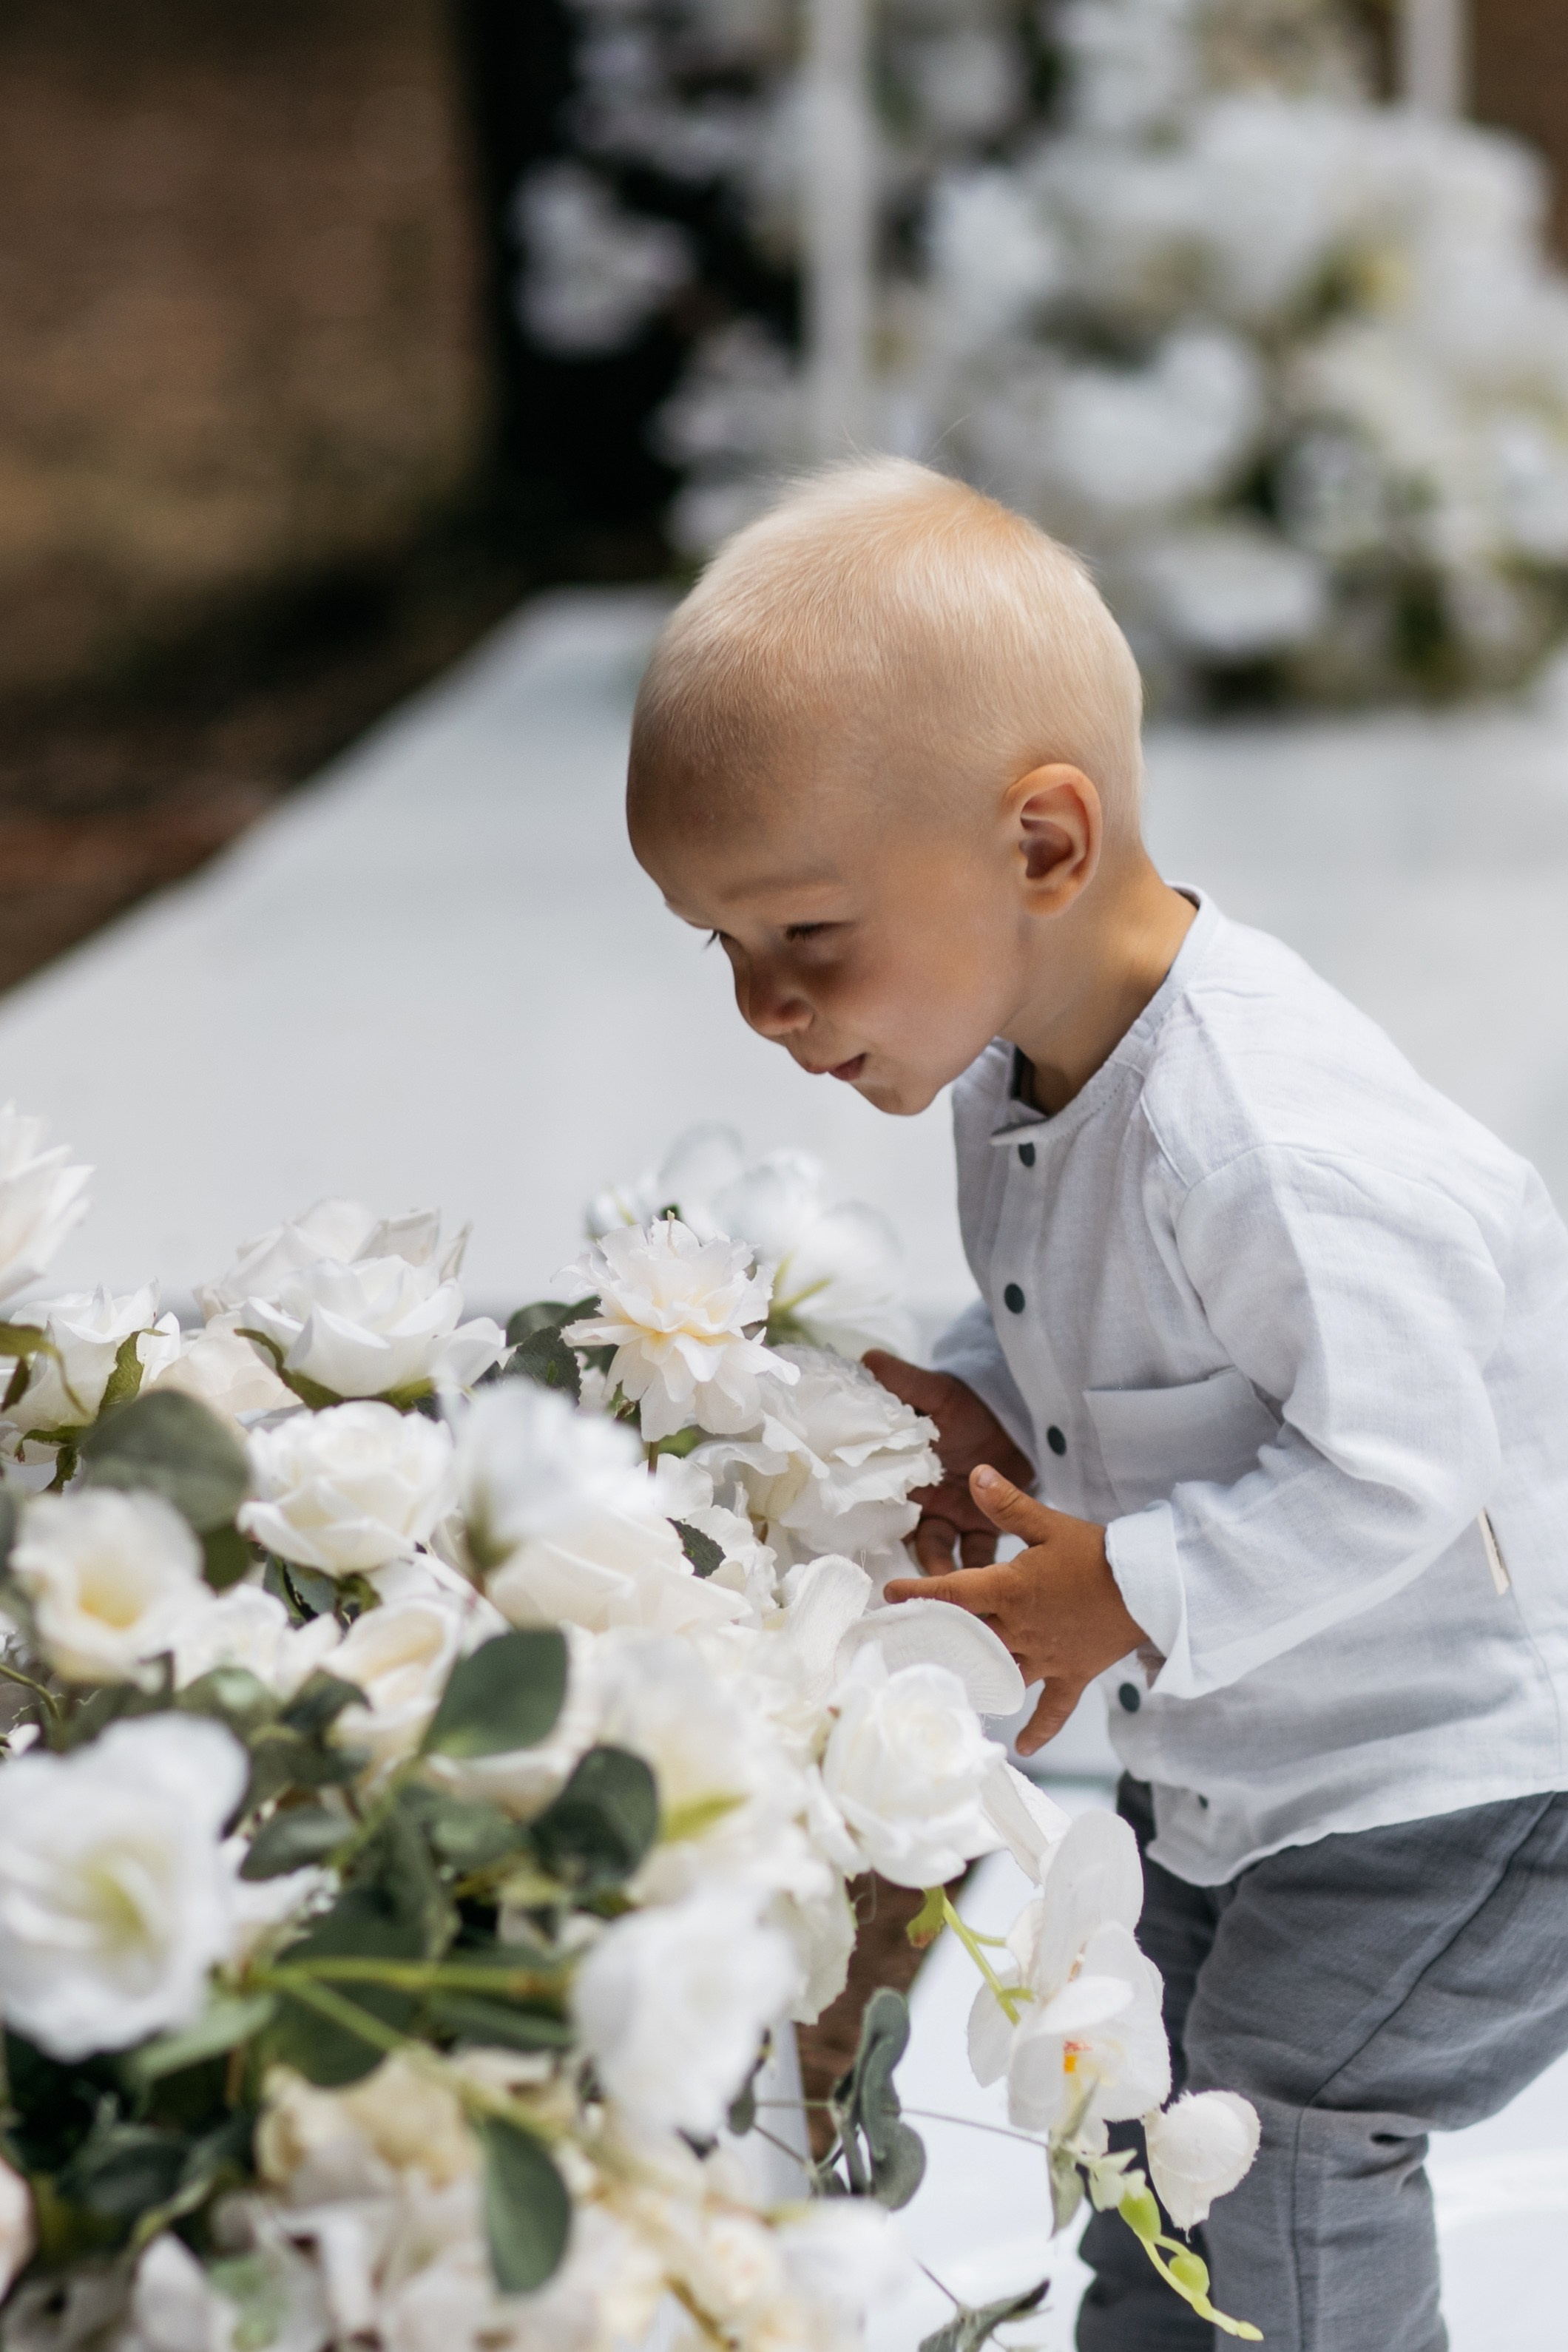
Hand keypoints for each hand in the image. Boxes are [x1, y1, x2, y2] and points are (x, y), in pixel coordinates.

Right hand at [864, 1351, 1036, 1573]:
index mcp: (903, 1474)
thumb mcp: (936, 1393)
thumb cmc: (966, 1404)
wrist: (1012, 1413)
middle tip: (901, 1589)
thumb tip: (867, 1358)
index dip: (869, 1524)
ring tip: (943, 1593)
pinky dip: (982, 1571)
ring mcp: (953, 1516)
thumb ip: (905, 1381)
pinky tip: (983, 1588)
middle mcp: (922, 1502)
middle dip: (902, 1563)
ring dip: (941, 1575)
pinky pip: (979, 1554)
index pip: (877, 1503)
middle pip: (905, 1538)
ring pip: (940, 1553)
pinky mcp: (984, 1525)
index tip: (861, 1546)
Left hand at [884, 1465, 1147, 1753]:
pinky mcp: (1072, 1673)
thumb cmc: (1097, 1553)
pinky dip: (1039, 1727)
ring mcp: (1045, 1657)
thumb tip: (977, 1475)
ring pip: (1000, 1673)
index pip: (953, 1593)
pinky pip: (1054, 1708)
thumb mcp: (1049, 1524)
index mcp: (1010, 1590)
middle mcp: (1021, 1629)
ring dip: (975, 1679)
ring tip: (949, 1685)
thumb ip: (1008, 1504)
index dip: (918, 1593)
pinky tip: (1023, 1745)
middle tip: (908, 1641)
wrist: (1150, 1586)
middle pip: (968, 1638)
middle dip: (938, 1638)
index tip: (890, 1594)